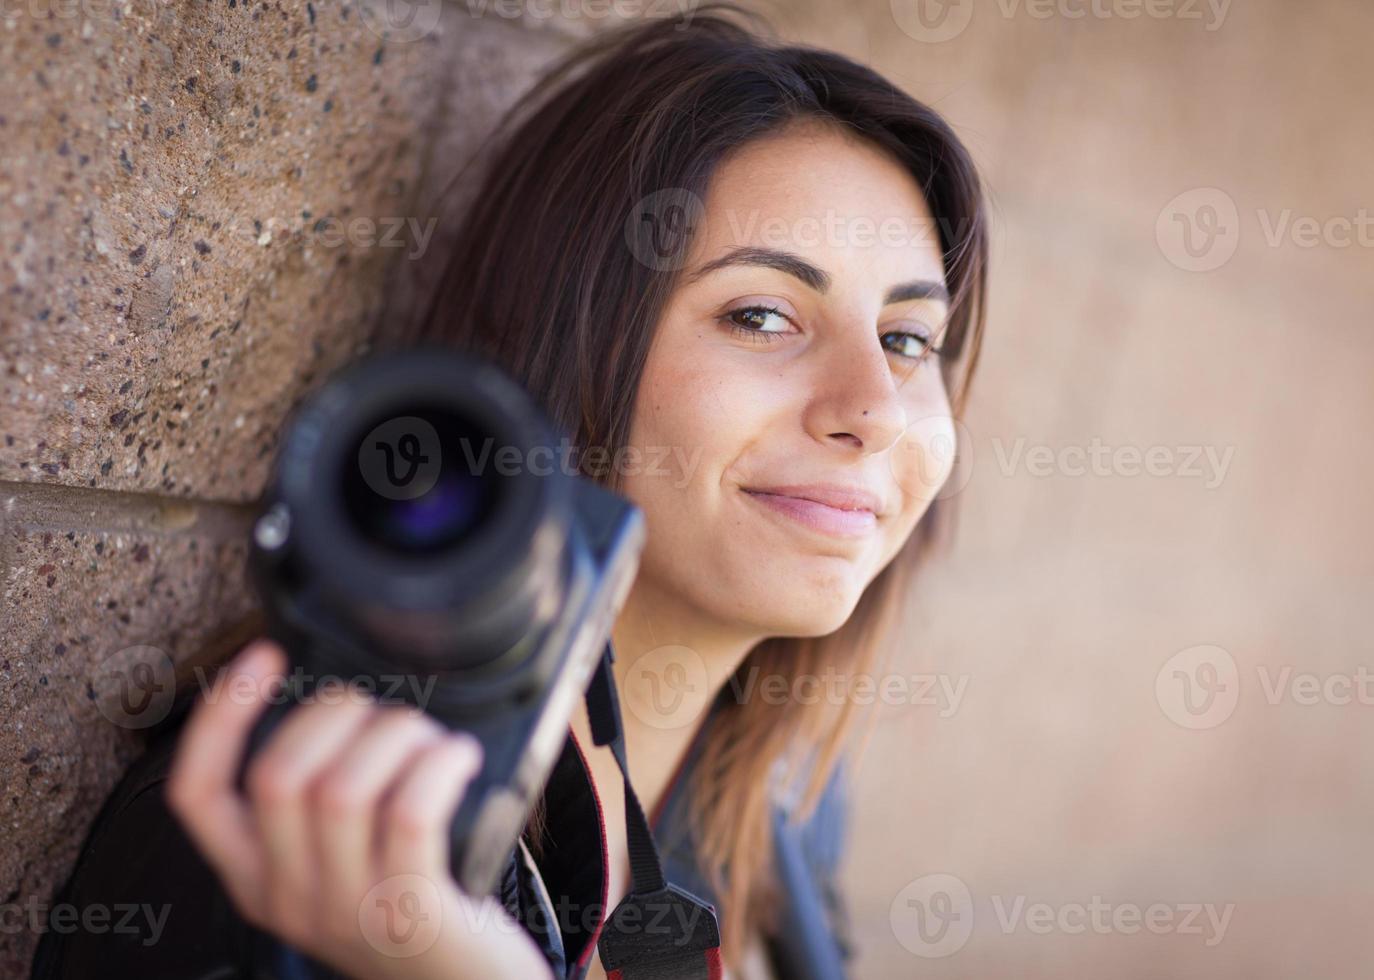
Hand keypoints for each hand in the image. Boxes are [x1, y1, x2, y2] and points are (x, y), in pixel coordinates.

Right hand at [166, 640, 552, 979]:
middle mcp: (287, 897)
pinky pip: (409, 815)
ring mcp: (346, 911)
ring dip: (396, 738)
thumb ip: (320, 799)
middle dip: (336, 714)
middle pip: (276, 776)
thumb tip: (340, 703)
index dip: (218, 718)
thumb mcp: (340, 859)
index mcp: (255, 877)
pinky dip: (437, 766)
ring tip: (432, 742)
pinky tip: (457, 759)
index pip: (196, 794)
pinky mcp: (410, 913)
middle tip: (385, 715)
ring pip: (342, 790)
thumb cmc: (409, 903)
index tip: (261, 656)